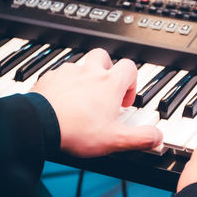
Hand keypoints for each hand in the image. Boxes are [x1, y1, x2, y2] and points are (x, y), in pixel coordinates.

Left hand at [31, 48, 162, 156]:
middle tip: (105, 90)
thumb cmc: (77, 129)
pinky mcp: (50, 78)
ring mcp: (68, 73)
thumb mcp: (116, 139)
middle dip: (107, 70)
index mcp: (109, 84)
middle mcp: (89, 73)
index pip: (129, 67)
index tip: (124, 101)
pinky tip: (63, 101)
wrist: (39, 125)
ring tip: (83, 99)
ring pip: (81, 65)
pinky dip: (64, 84)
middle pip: (104, 56)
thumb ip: (141, 138)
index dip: (131, 82)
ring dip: (85, 77)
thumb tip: (157, 137)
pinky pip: (60, 75)